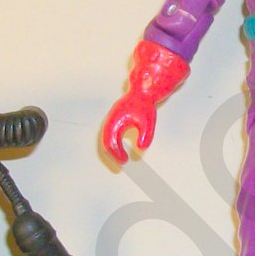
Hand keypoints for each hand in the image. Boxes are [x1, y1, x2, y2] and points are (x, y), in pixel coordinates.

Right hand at [101, 40, 189, 164]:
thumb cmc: (145, 104)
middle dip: (113, 154)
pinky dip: (115, 144)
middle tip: (123, 164)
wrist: (144, 91)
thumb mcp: (148, 121)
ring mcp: (113, 120)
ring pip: (108, 139)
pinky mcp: (116, 120)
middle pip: (106, 141)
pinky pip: (112, 135)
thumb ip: (146, 135)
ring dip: (113, 150)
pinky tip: (122, 151)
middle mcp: (111, 120)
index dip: (116, 153)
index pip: (111, 141)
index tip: (125, 161)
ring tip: (123, 160)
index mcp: (116, 119)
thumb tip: (142, 148)